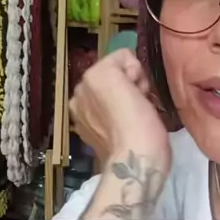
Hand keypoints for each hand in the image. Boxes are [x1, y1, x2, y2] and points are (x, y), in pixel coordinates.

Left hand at [69, 48, 170, 178]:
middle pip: (113, 76)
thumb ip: (126, 62)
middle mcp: (79, 92)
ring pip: (110, 94)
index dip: (135, 72)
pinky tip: (123, 127)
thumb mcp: (136, 75)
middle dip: (127, 86)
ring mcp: (81, 114)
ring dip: (123, 101)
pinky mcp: (87, 132)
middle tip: (138, 104)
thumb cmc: (140, 120)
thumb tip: (128, 73)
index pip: (122, 59)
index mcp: (90, 77)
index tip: (140, 90)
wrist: (134, 161)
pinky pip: (105, 112)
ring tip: (133, 116)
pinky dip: (114, 116)